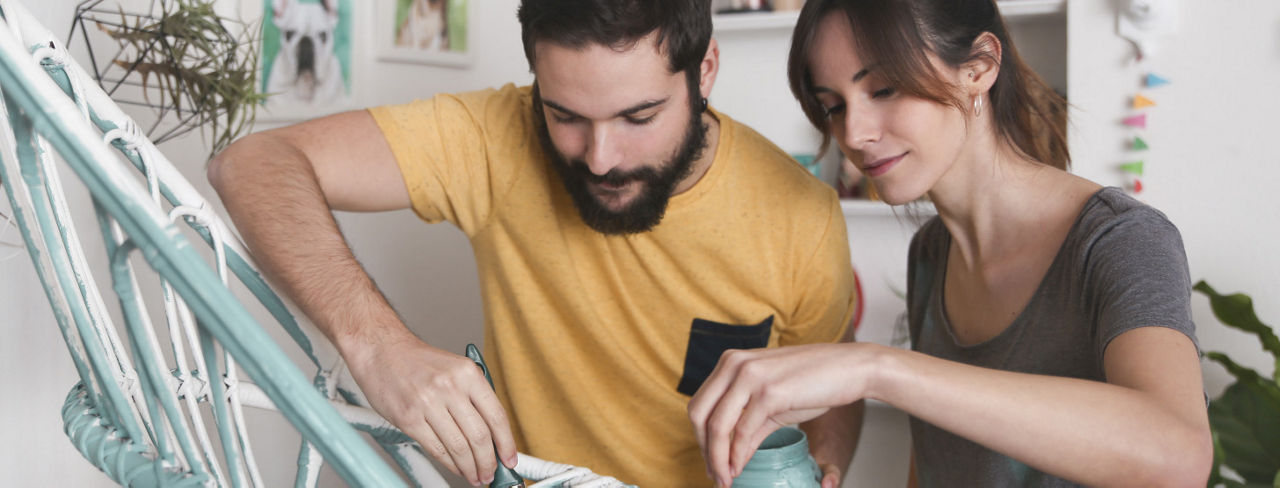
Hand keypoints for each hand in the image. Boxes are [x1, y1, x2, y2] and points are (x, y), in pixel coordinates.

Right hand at [344, 330, 516, 485]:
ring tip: (475, 476)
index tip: (510, 458)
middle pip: (479, 436)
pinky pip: (436, 449)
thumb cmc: (418, 362)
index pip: (496, 416)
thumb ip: (474, 397)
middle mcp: (450, 387)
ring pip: (459, 447)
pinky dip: (450, 464)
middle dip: (489, 461)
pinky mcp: (409, 418)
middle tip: (491, 473)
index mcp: (467, 373)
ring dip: (470, 468)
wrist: (382, 351)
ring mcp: (428, 403)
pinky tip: (456, 468)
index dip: (507, 443)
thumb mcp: (456, 368)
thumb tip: (493, 433)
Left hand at [688, 343, 880, 487]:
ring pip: (718, 426)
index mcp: (731, 361)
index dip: (700, 437)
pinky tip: (739, 469)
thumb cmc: (814, 382)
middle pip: (699, 414)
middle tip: (715, 474)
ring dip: (718, 459)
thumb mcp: (773, 402)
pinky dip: (737, 456)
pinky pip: (743, 432)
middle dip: (704, 450)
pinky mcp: (769, 391)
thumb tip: (729, 458)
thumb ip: (748, 425)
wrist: (851, 368)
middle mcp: (735, 364)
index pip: (700, 403)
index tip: (710, 461)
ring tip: (725, 479)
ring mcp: (751, 376)